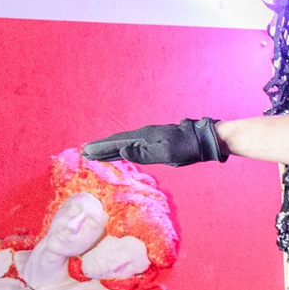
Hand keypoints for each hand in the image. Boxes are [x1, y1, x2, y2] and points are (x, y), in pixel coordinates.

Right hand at [81, 118, 227, 165]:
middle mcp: (143, 134)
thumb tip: (121, 151)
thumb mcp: (166, 154)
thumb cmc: (187, 149)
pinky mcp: (154, 141)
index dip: (101, 148)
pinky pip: (132, 144)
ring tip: (96, 153)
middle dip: (101, 147)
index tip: (86, 152)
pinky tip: (119, 153)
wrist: (203, 140)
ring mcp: (149, 137)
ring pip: (124, 142)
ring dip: (109, 148)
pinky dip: (122, 149)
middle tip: (85, 153)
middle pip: (117, 141)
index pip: (116, 142)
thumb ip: (143, 154)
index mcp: (143, 137)